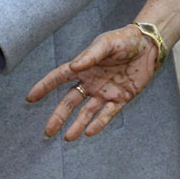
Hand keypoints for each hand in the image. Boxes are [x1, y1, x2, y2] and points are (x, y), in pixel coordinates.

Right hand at [26, 25, 159, 139]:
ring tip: (68, 138)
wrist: (149, 45)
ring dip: (78, 125)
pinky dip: (99, 123)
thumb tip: (74, 67)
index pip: (59, 78)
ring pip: (87, 112)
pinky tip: (90, 133)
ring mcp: (106, 91)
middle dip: (59, 116)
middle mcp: (91, 82)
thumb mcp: (106, 44)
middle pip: (70, 101)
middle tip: (48, 131)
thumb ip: (90, 56)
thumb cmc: (124, 40)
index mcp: (84, 67)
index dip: (44, 87)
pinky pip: (108, 114)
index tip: (30, 98)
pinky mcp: (121, 98)